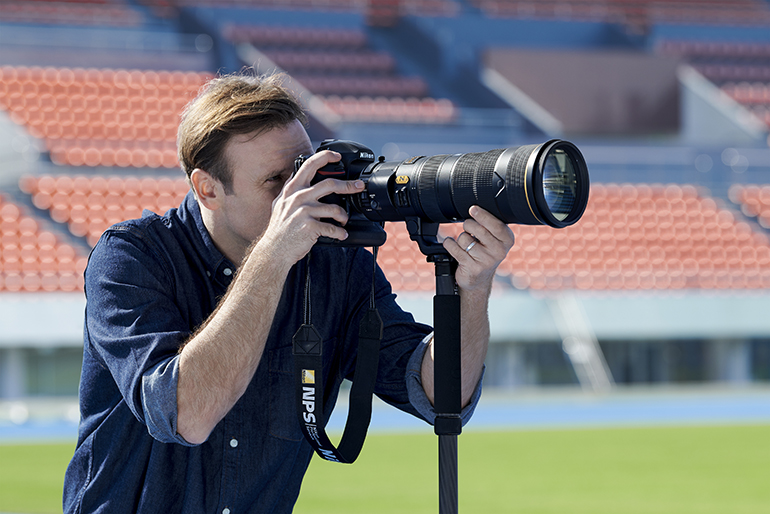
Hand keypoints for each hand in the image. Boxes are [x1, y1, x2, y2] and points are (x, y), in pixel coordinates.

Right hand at [260, 150, 364, 264]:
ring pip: (335, 208)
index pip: (310, 165)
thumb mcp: (280, 204)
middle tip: (358, 186)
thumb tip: (297, 175)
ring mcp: (304, 212)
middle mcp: (298, 197)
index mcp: (293, 189)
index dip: (325, 157)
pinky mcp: (311, 227)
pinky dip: (340, 233)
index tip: (337, 156)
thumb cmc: (279, 229)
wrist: (274, 251)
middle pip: (330, 184)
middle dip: (349, 185)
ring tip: (344, 221)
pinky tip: (341, 234)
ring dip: (344, 216)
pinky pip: (333, 228)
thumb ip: (290, 190)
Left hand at [442, 206, 514, 291]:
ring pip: (464, 239)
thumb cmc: (485, 252)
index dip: (483, 215)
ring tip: (466, 244)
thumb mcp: (494, 238)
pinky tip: (453, 246)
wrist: (479, 278)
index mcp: (507, 240)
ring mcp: (486, 261)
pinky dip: (450, 244)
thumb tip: (475, 209)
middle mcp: (499, 251)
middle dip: (468, 225)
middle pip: (478, 229)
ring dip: (460, 238)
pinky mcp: (473, 268)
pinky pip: (455, 249)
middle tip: (468, 229)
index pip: (496, 225)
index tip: (473, 209)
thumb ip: (489, 224)